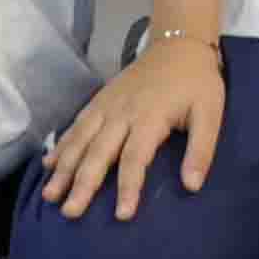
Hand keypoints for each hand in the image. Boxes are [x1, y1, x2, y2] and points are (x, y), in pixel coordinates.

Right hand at [40, 31, 224, 220]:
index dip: (128, 187)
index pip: (135, 158)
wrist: (178, 43)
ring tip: (50, 195)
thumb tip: (193, 186)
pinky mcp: (99, 100)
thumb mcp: (210, 113)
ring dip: (64, 168)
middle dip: (83, 183)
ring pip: (81, 139)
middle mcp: (121, 113)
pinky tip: (49, 164)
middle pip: (99, 152)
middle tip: (70, 212)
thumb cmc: (196, 83)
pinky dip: (62, 144)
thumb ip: (201, 149)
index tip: (122, 215)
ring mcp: (107, 105)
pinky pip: (77, 124)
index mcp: (150, 117)